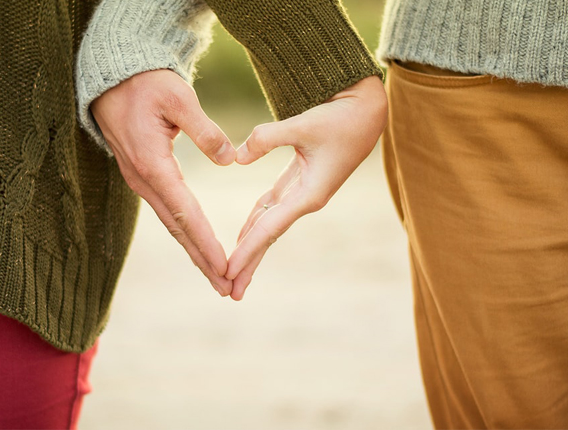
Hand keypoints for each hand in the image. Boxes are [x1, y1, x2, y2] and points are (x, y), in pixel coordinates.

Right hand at [90, 70, 235, 295]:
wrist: (112, 78)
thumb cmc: (146, 84)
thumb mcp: (178, 97)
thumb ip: (205, 130)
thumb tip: (229, 159)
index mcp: (153, 164)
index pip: (185, 212)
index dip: (206, 242)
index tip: (225, 266)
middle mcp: (144, 180)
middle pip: (178, 229)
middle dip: (202, 260)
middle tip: (226, 287)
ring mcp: (140, 180)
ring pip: (172, 224)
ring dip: (194, 251)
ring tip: (217, 276)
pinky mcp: (143, 176)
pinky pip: (167, 211)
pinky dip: (185, 232)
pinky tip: (197, 245)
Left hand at [226, 76, 387, 299]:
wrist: (366, 110)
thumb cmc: (341, 118)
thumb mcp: (303, 124)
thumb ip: (267, 138)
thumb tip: (236, 158)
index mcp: (310, 194)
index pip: (270, 229)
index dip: (247, 251)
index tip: (228, 272)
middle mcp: (306, 200)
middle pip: (269, 237)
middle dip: (249, 263)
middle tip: (229, 291)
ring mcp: (303, 193)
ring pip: (269, 225)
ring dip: (250, 247)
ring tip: (232, 272)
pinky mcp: (299, 181)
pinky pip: (272, 208)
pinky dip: (255, 222)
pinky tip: (242, 236)